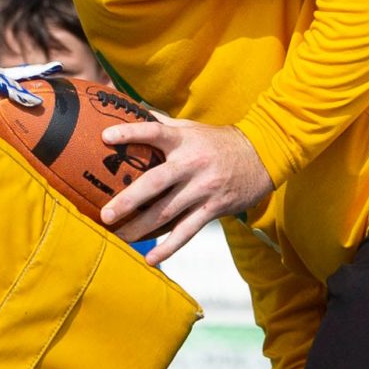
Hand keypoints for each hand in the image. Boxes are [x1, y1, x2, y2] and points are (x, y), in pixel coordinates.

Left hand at [98, 116, 273, 263]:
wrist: (263, 156)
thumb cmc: (218, 142)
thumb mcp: (193, 128)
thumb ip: (163, 124)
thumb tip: (132, 110)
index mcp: (184, 140)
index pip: (155, 132)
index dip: (131, 133)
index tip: (106, 137)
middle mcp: (192, 164)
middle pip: (155, 182)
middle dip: (128, 200)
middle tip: (105, 214)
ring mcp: (203, 188)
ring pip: (167, 212)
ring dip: (140, 228)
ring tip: (118, 236)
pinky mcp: (213, 208)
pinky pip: (187, 231)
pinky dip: (169, 247)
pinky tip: (151, 258)